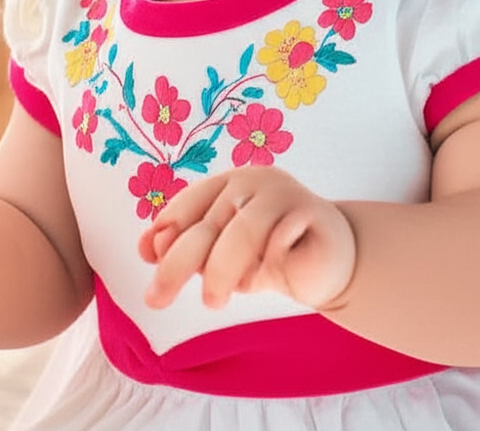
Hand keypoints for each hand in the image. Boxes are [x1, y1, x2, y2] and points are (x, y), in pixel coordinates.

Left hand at [138, 166, 355, 311]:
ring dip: (221, 271)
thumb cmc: (272, 252)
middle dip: (178, 263)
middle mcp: (255, 180)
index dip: (167, 230)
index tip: (151, 260)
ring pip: (242, 233)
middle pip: (208, 222)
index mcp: (230, 182)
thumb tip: (148, 248)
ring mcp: (285, 194)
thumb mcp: (225, 250)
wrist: (332, 258)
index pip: (189, 202)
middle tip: (157, 298)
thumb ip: (191, 246)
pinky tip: (263, 279)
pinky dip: (266, 268)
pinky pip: (280, 245)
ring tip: (214, 299)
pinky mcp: (314, 214)